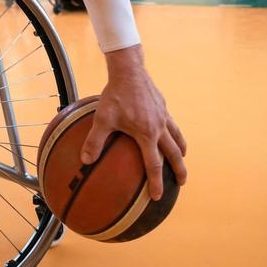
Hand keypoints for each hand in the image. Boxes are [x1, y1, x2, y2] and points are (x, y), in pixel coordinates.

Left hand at [80, 44, 186, 200]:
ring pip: (177, 138)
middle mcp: (159, 127)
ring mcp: (163, 116)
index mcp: (146, 134)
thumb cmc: (115, 95)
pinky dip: (174, 133)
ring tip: (182, 159)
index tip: (157, 196)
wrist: (129, 71)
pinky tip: (169, 132)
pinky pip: (172, 124)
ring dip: (180, 151)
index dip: (156, 182)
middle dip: (178, 170)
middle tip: (181, 183)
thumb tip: (85, 160)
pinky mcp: (162, 106)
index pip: (153, 164)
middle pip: (173, 153)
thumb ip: (94, 141)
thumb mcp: (102, 119)